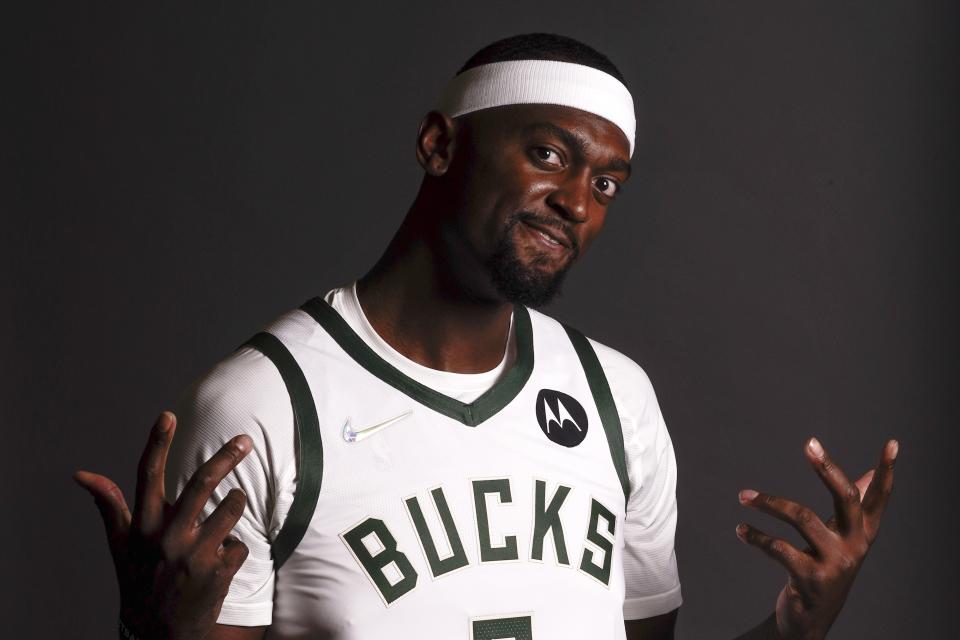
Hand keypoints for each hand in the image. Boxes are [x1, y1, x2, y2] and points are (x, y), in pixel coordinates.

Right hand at [75, 411, 252, 639]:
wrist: (160, 633)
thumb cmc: (140, 578)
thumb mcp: (120, 544)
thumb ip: (109, 505)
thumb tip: (81, 473)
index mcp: (142, 526)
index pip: (147, 477)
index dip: (156, 443)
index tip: (168, 415)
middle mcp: (166, 538)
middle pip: (202, 484)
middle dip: (227, 457)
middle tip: (245, 440)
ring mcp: (193, 555)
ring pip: (231, 508)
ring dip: (236, 504)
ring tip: (228, 512)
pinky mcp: (217, 572)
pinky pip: (241, 543)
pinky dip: (235, 547)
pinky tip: (221, 561)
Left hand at [735, 437, 897, 639]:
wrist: (811, 619)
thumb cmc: (826, 568)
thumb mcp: (843, 538)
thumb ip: (855, 507)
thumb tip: (870, 473)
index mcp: (863, 532)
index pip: (879, 498)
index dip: (888, 472)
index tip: (893, 443)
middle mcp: (854, 545)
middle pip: (845, 498)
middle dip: (827, 468)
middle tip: (810, 444)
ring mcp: (834, 562)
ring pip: (801, 517)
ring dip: (768, 503)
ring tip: (743, 496)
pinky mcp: (811, 578)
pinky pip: (778, 548)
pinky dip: (756, 536)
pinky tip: (742, 530)